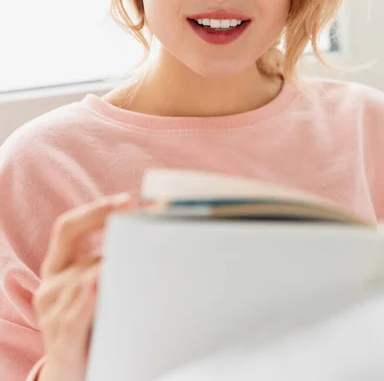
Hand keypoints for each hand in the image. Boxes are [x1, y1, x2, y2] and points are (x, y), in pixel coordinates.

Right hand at [33, 192, 133, 380]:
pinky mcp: (61, 344)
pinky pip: (74, 317)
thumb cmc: (93, 324)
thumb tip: (149, 228)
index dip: (95, 211)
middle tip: (152, 231)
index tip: (127, 202)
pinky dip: (89, 299)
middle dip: (121, 244)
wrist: (75, 376)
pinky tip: (102, 283)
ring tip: (144, 261)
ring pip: (84, 283)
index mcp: (57, 267)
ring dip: (115, 272)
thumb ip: (110, 261)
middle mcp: (49, 287)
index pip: (67, 228)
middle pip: (85, 257)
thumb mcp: (97, 287)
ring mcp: (51, 316)